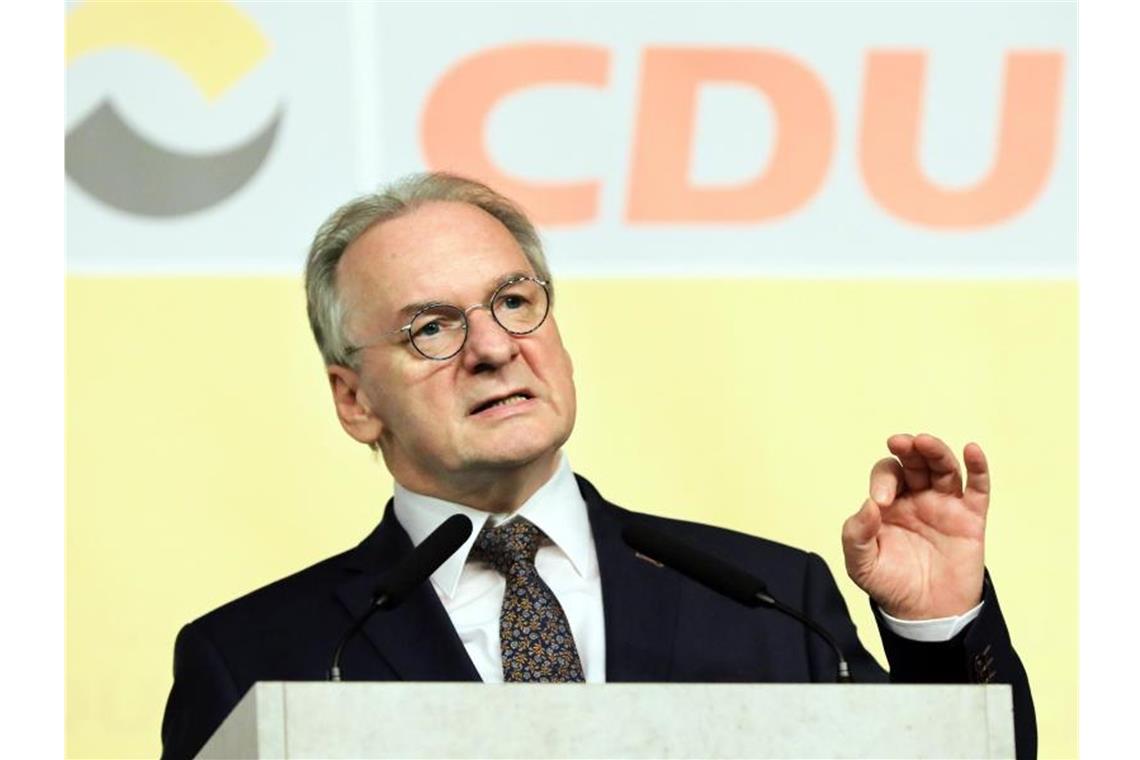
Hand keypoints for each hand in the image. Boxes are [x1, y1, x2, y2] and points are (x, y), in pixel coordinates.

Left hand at [841, 433, 987, 619]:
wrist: (926, 616)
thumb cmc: (891, 585)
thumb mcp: (861, 564)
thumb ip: (856, 535)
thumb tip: (867, 505)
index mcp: (889, 503)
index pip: (887, 475)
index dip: (883, 481)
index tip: (881, 503)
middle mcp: (917, 498)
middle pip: (915, 462)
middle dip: (908, 449)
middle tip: (900, 442)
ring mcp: (945, 506)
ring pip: (944, 468)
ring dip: (935, 451)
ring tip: (924, 442)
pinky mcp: (970, 519)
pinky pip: (978, 488)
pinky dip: (978, 467)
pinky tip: (972, 450)